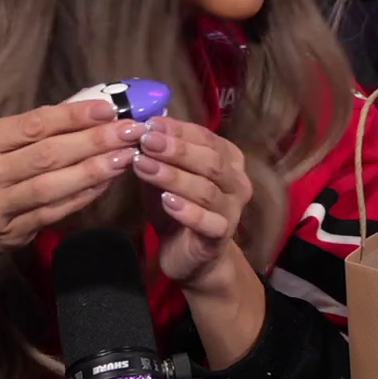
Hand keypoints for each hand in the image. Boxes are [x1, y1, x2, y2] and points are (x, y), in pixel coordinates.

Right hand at [0, 100, 143, 305]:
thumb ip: (19, 130)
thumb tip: (78, 110)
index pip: (31, 126)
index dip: (72, 117)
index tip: (107, 109)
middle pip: (47, 155)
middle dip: (94, 142)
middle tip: (130, 130)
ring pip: (53, 186)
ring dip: (95, 170)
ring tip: (126, 156)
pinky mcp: (11, 234)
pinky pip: (54, 212)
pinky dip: (83, 196)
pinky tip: (106, 182)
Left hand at [132, 118, 252, 288]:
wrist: (189, 254)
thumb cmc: (179, 206)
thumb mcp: (167, 174)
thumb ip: (159, 153)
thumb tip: (140, 125)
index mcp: (229, 160)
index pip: (207, 138)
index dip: (178, 130)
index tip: (148, 124)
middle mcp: (237, 183)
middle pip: (211, 161)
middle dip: (176, 150)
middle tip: (145, 141)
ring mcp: (232, 211)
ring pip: (206, 190)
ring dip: (173, 176)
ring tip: (144, 166)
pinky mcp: (220, 237)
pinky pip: (207, 222)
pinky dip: (186, 210)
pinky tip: (165, 201)